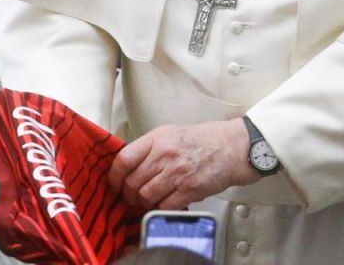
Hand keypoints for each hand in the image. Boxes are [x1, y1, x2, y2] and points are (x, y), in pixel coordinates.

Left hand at [108, 119, 259, 210]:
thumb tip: (127, 166)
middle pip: (132, 182)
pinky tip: (161, 204)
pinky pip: (163, 206)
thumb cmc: (201, 141)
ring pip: (145, 196)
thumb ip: (148, 148)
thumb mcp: (169, 134)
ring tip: (145, 201)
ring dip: (142, 203)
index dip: (114, 176)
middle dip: (128, 194)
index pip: (124, 159)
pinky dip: (159, 209)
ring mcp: (176, 173)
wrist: (230, 148)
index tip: (114, 183)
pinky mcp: (189, 190)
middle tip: (130, 196)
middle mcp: (164, 155)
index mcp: (157, 139)